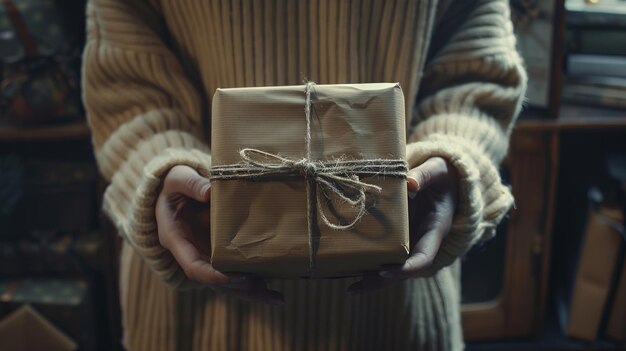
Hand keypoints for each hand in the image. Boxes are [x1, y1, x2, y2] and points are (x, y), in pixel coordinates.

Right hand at [156, 165, 282, 303]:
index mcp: (176, 239)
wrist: (174, 192)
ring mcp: (208, 256)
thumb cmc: (174, 185)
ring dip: (252, 292)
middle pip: (214, 281)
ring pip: (229, 282)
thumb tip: (210, 192)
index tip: (233, 277)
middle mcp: (192, 253)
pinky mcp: (222, 254)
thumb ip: (190, 184)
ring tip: (276, 298)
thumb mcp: (177, 179)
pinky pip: (238, 272)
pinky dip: (256, 282)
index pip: (193, 266)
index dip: (213, 275)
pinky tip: (276, 291)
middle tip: (259, 284)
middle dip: (237, 286)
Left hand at [347, 157, 457, 293]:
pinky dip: (368, 263)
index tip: (386, 271)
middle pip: (404, 270)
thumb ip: (425, 176)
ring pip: (393, 267)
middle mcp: (422, 242)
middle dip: (382, 281)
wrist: (442, 181)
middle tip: (357, 286)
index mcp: (435, 230)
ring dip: (373, 279)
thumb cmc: (441, 176)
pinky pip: (384, 255)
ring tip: (351, 288)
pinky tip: (347, 269)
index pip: (424, 257)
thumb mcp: (437, 170)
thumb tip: (410, 183)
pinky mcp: (397, 239)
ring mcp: (409, 242)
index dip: (406, 268)